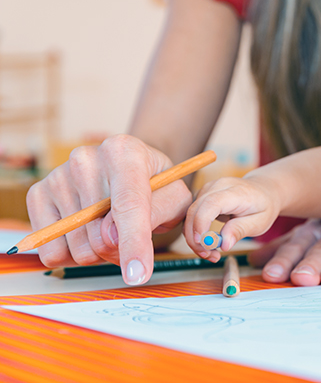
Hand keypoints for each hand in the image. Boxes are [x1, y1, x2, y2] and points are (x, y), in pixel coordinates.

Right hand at [26, 134, 191, 284]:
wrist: (130, 167)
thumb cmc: (155, 184)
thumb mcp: (175, 197)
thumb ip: (156, 214)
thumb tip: (110, 237)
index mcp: (124, 152)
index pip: (128, 205)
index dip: (134, 244)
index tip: (138, 274)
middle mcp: (85, 159)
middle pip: (100, 236)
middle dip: (120, 250)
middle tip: (131, 233)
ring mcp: (58, 176)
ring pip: (76, 248)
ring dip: (97, 252)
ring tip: (108, 227)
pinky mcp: (38, 194)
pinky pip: (51, 250)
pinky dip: (71, 253)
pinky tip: (85, 231)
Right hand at [184, 175, 281, 261]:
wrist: (263, 190)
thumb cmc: (263, 205)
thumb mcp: (260, 222)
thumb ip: (241, 230)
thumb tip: (224, 244)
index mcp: (235, 191)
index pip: (211, 204)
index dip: (201, 223)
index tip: (202, 243)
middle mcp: (217, 186)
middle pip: (194, 210)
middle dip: (195, 238)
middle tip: (209, 256)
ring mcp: (208, 189)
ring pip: (190, 215)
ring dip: (195, 237)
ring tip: (212, 252)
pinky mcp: (202, 195)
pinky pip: (192, 215)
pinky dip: (196, 231)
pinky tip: (208, 242)